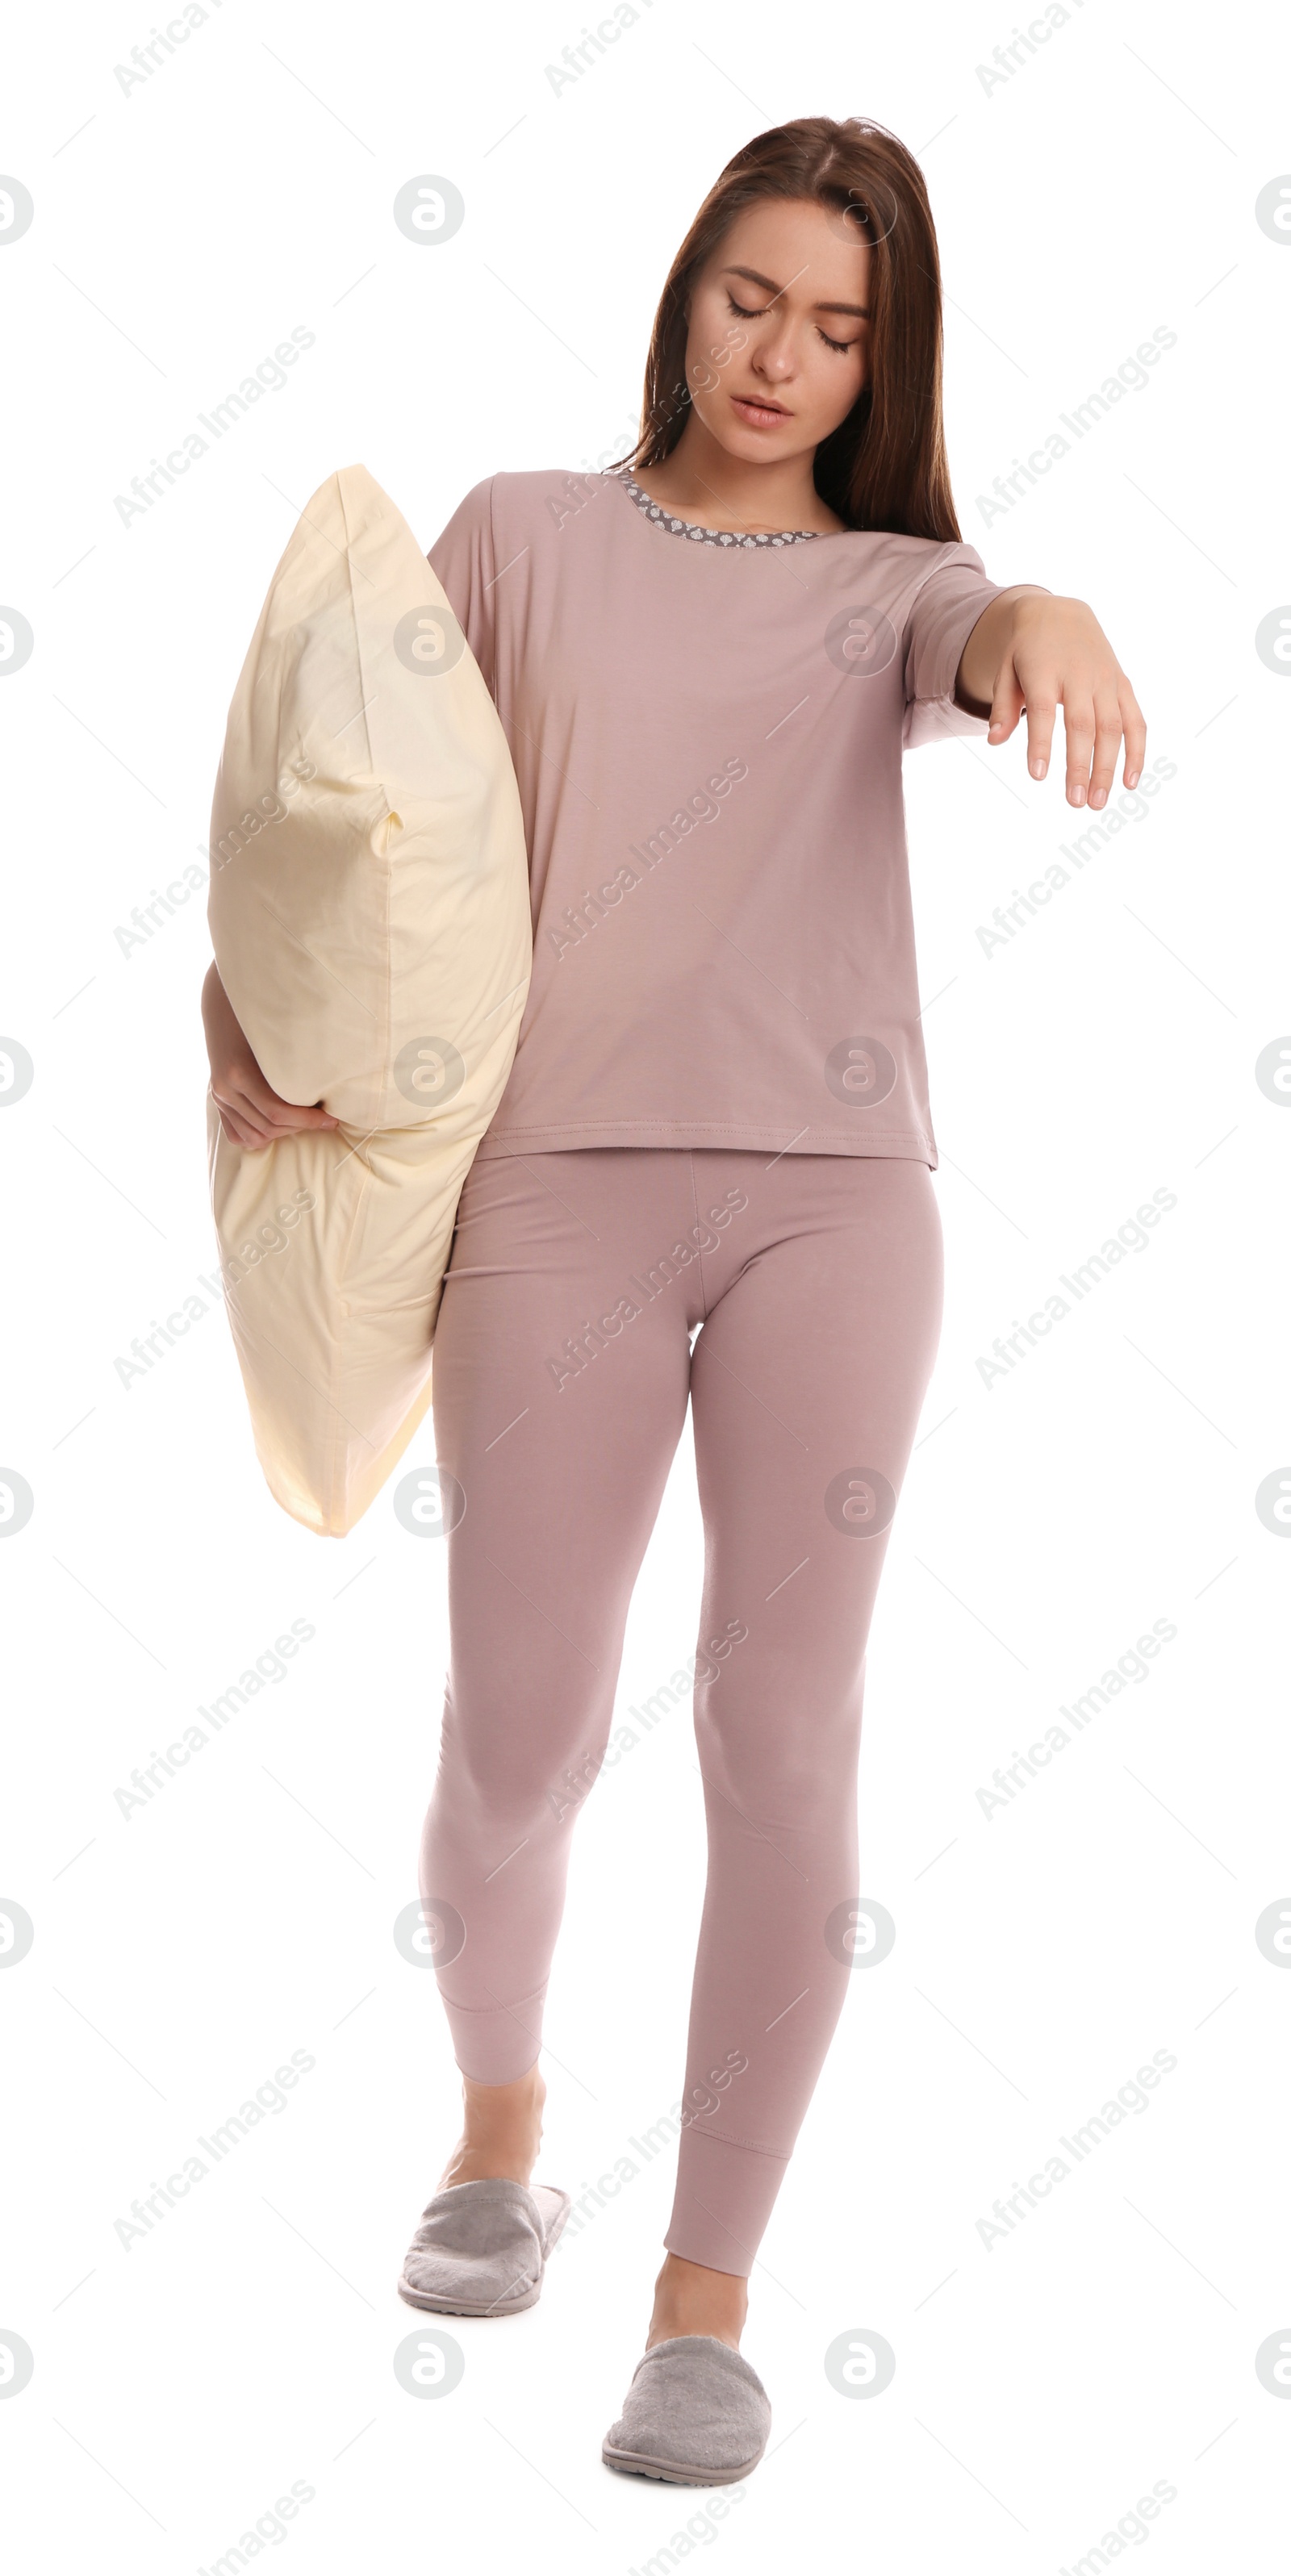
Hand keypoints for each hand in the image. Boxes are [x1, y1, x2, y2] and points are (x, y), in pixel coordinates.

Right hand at [201, 961, 338, 1151]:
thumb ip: (296, 1061)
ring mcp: (218, 1097)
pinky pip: (238, 1135)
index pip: (277, 1112)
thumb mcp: (277, 1037)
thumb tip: (333, 1080)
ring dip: (282, 1133)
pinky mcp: (217, 1101)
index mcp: (239, 1073)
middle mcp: (225, 1090)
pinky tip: (280, 1126)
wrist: (225, 1008)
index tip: (332, 1119)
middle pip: (268, 1127)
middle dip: (300, 1127)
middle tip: (323, 1120)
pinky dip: (260, 1136)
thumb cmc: (258, 1018)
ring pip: (254, 1136)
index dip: (308, 1121)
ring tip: (303, 1122)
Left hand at [959, 589, 1145, 808]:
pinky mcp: (1122, 685)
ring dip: (1108, 767)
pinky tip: (1130, 782)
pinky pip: (1135, 720)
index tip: (1037, 776)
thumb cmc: (1028, 651)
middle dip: (1080, 766)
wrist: (1061, 614)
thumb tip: (994, 741)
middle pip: (1083, 725)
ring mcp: (1105, 680)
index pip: (1043, 710)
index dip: (1041, 743)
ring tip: (1097, 802)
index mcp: (1045, 670)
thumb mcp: (1006, 671)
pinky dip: (1136, 751)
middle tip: (1074, 802)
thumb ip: (1002, 706)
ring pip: (1111, 727)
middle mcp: (1079, 675)